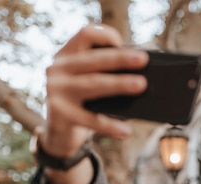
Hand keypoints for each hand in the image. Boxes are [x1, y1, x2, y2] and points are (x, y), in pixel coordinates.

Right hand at [43, 24, 148, 157]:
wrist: (58, 132)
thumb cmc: (83, 102)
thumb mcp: (88, 81)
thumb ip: (106, 73)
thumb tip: (143, 76)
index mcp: (67, 55)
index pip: (85, 34)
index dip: (105, 35)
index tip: (122, 43)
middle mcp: (58, 69)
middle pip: (93, 59)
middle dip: (120, 58)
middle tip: (143, 59)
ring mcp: (56, 91)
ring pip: (93, 84)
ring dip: (119, 84)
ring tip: (141, 85)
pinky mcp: (60, 114)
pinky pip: (90, 119)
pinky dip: (110, 125)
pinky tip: (126, 130)